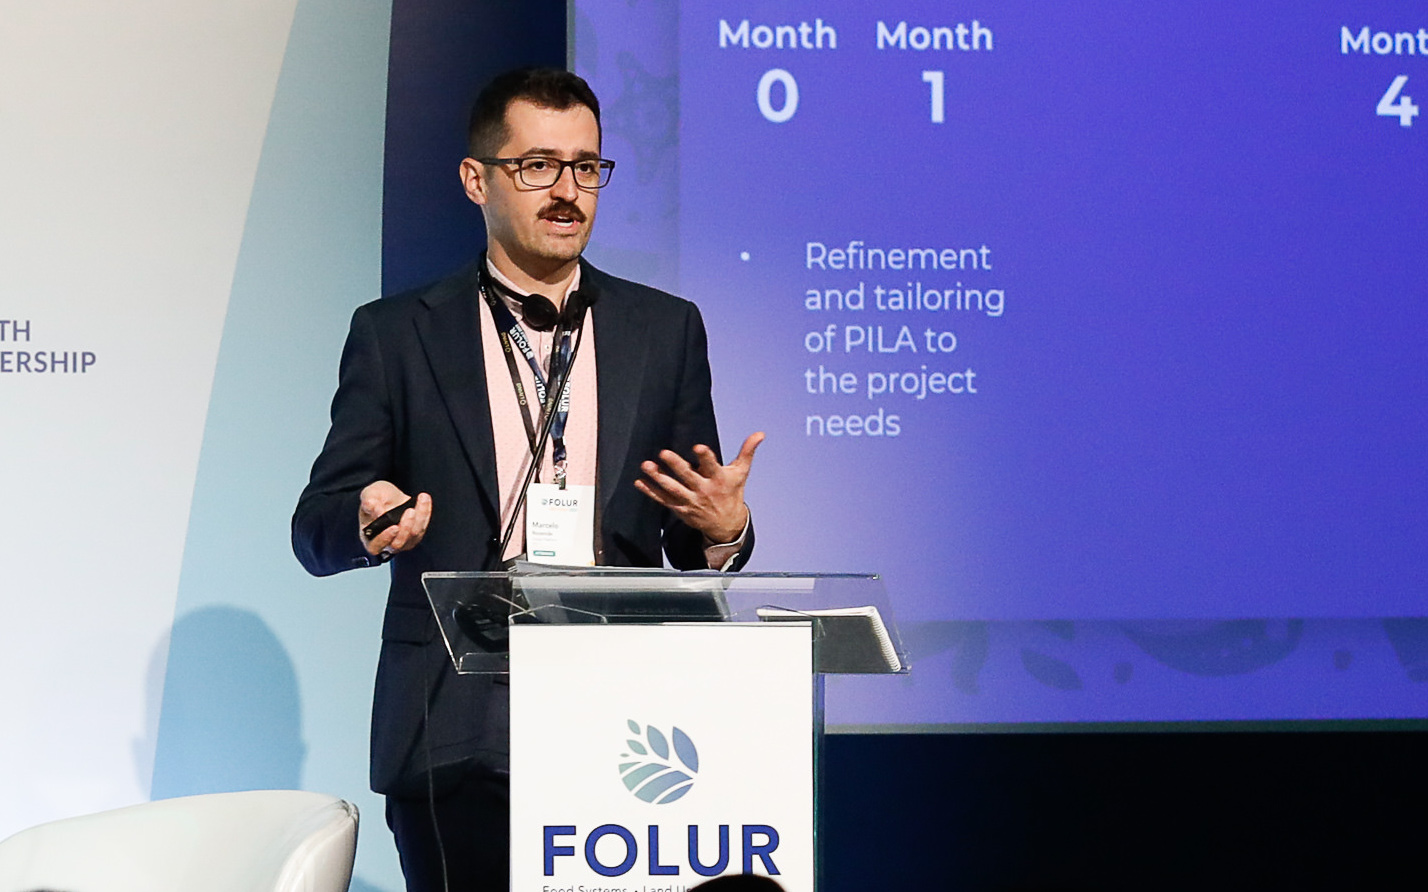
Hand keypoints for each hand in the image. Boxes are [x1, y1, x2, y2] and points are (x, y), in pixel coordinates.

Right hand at [358, 481, 431, 556]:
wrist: (388, 496)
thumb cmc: (375, 498)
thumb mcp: (369, 495)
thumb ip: (369, 502)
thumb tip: (378, 512)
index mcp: (369, 537)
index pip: (375, 546)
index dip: (385, 538)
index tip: (394, 527)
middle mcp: (386, 542)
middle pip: (398, 543)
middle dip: (406, 527)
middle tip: (410, 511)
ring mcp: (402, 540)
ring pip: (414, 536)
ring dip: (420, 517)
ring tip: (421, 500)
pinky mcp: (415, 534)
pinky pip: (423, 526)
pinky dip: (425, 512)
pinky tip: (424, 499)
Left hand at [634, 432, 764, 543]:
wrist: (726, 525)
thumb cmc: (732, 492)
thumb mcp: (741, 472)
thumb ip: (747, 451)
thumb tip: (760, 433)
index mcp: (719, 480)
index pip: (712, 466)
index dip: (705, 457)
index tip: (697, 447)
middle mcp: (704, 490)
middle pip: (688, 477)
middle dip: (675, 465)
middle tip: (663, 453)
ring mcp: (690, 501)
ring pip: (672, 489)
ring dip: (658, 478)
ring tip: (646, 465)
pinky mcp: (680, 509)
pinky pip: (663, 500)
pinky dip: (650, 492)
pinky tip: (639, 482)